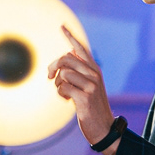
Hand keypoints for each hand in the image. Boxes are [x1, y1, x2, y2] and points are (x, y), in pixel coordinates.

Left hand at [47, 26, 118, 154]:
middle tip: (50, 77)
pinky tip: (67, 100)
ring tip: (63, 92)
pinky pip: (63, 87)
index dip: (71, 37)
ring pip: (63, 73)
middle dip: (53, 67)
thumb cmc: (93, 107)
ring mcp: (91, 85)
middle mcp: (94, 74)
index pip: (81, 49)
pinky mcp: (85, 97)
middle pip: (66, 59)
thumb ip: (81, 71)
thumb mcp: (89, 86)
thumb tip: (70, 54)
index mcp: (95, 70)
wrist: (104, 128)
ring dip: (57, 84)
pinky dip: (60, 93)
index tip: (62, 26)